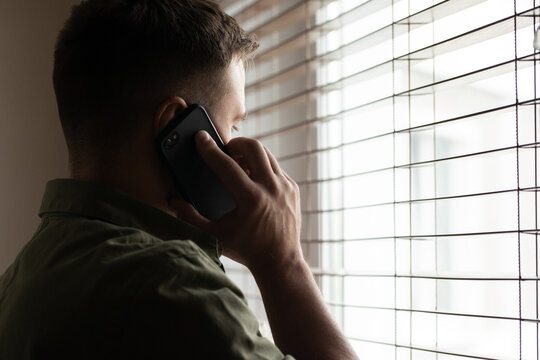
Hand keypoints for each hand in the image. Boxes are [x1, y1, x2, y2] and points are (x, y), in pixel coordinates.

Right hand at [169, 130, 302, 273]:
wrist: (280, 261)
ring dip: (250, 153)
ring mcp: (285, 187)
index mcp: (251, 199)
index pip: (226, 165)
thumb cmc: (246, 249)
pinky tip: (253, 177)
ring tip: (238, 162)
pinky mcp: (293, 188)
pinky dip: (262, 167)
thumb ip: (191, 218)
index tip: (201, 138)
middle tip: (225, 150)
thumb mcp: (214, 235)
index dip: (210, 150)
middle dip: (236, 143)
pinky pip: (276, 167)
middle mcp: (271, 189)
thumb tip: (173, 201)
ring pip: (267, 154)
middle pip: (253, 148)